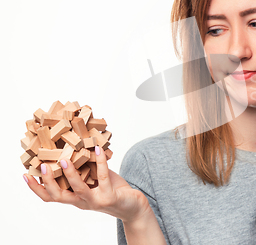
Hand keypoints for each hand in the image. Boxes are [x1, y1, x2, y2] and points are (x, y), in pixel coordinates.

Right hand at [23, 145, 149, 223]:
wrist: (133, 206)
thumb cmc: (112, 190)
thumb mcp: (94, 179)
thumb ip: (85, 168)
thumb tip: (75, 146)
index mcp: (75, 199)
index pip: (50, 197)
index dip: (37, 188)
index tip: (26, 174)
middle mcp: (82, 202)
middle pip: (59, 196)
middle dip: (49, 181)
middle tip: (42, 165)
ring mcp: (95, 200)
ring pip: (78, 189)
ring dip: (70, 174)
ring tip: (65, 160)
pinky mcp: (109, 197)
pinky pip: (103, 176)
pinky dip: (100, 161)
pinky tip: (98, 149)